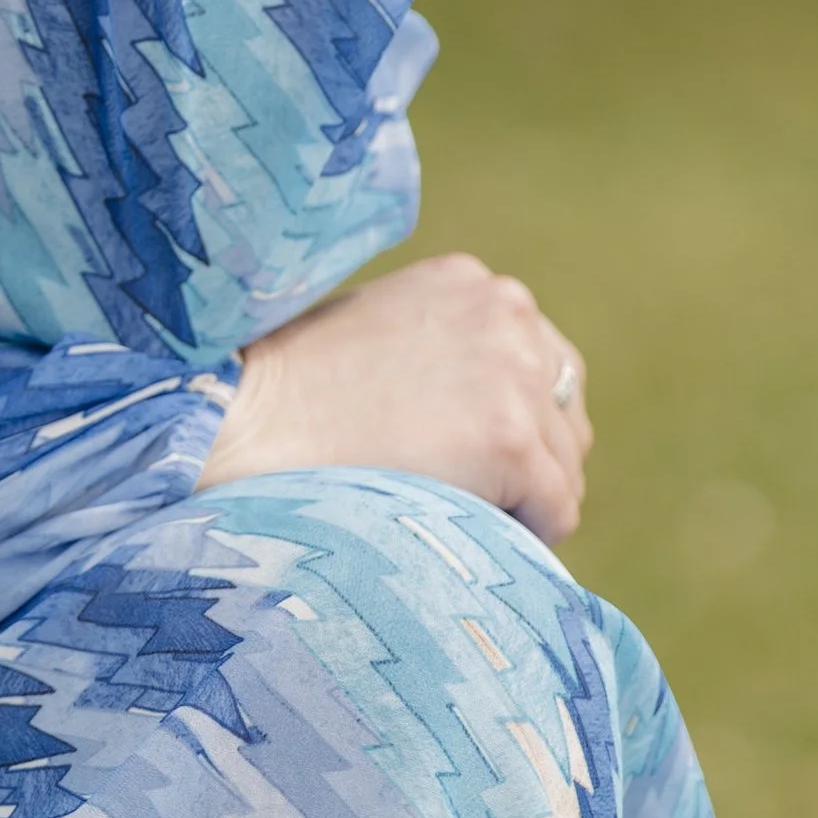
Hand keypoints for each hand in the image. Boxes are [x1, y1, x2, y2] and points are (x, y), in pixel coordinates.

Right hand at [195, 255, 591, 544]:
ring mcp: (516, 374)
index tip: (461, 453)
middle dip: (527, 460)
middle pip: (567, 414)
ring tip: (447, 506)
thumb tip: (491, 408)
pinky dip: (523, 534)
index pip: (543, 364)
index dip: (511, 421)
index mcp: (475, 283)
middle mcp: (508, 313)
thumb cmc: (297, 387)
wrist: (251, 418)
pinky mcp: (514, 438)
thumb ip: (448, 348)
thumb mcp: (385, 329)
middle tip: (458, 490)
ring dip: (520, 500)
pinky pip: (558, 510)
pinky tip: (460, 525)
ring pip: (565, 468)